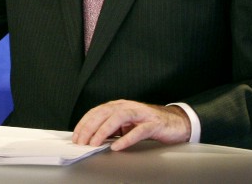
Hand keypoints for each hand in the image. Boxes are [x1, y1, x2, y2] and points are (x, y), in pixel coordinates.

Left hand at [72, 100, 190, 150]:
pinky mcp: (153, 124)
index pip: (97, 111)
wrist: (174, 122)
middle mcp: (128, 106)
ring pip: (118, 118)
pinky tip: (117, 146)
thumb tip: (93, 138)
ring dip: (104, 131)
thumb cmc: (148, 123)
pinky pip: (138, 131)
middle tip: (82, 141)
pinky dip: (126, 139)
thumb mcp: (126, 125)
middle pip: (104, 113)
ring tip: (95, 143)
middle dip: (90, 128)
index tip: (76, 136)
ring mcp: (141, 114)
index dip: (84, 123)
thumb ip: (112, 128)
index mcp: (119, 106)